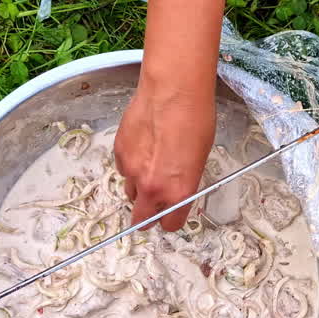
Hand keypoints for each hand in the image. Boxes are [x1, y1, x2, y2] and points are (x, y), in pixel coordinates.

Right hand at [114, 82, 214, 231]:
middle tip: (152, 206)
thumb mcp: (199, 160)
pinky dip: (131, 164)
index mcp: (178, 193)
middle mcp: (152, 188)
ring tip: (150, 164)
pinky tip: (142, 145)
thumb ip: (183, 183)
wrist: (172, 92)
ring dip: (138, 187)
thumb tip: (175, 191)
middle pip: (141, 220)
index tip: (172, 214)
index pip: (170, 225)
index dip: (171, 220)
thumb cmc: (195, 121)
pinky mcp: (118, 153)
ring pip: (130, 192)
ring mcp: (131, 172)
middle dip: (147, 217)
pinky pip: (123, 169)